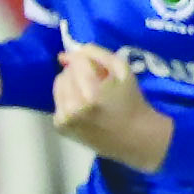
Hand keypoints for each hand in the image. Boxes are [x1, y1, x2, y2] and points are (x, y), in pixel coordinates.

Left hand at [49, 45, 169, 168]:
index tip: (100, 69)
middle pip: (66, 72)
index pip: (78, 62)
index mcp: (92, 94)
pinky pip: (58, 100)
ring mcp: (65, 118)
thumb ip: (98, 54)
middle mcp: (74, 108)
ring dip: (72, 84)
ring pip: (59, 85)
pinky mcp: (60, 126)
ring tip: (89, 94)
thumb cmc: (132, 103)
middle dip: (79, 73)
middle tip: (97, 83)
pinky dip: (69, 98)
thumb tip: (65, 55)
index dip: (89, 61)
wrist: (135, 138)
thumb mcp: (124, 72)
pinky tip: (84, 106)